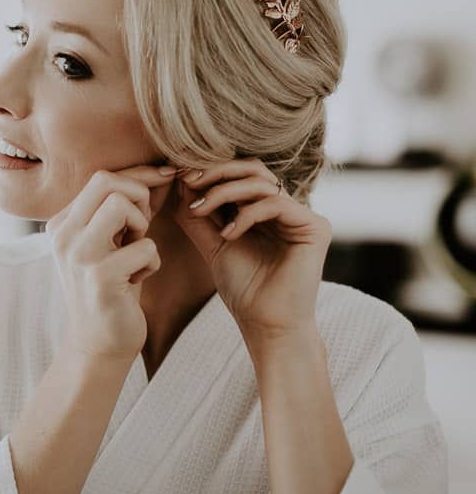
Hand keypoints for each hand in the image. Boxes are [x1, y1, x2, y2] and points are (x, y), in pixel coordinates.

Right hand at [47, 166, 175, 362]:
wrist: (98, 343)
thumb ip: (118, 211)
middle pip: (107, 181)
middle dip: (139, 196)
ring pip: (121, 205)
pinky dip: (151, 262)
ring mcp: (78, 256)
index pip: (100, 177)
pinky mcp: (100, 278)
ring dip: (142, 225)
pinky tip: (138, 280)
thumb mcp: (106, 243)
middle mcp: (63, 236)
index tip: (163, 179)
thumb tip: (158, 171)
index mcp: (61, 223)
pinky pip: (145, 247)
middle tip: (142, 226)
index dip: (137, 176)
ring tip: (137, 249)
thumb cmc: (111, 288)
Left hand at [173, 160, 330, 338]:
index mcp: (264, 210)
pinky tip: (229, 234)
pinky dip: (246, 214)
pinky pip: (276, 203)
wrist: (266, 325)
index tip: (178, 178)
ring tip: (200, 210)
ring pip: (261, 182)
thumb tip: (179, 181)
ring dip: (223, 191)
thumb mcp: (211, 244)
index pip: (239, 174)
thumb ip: (198, 215)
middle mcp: (286, 208)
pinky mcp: (316, 227)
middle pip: (252, 168)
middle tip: (188, 181)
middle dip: (215, 172)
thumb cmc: (243, 288)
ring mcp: (302, 216)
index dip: (209, 171)